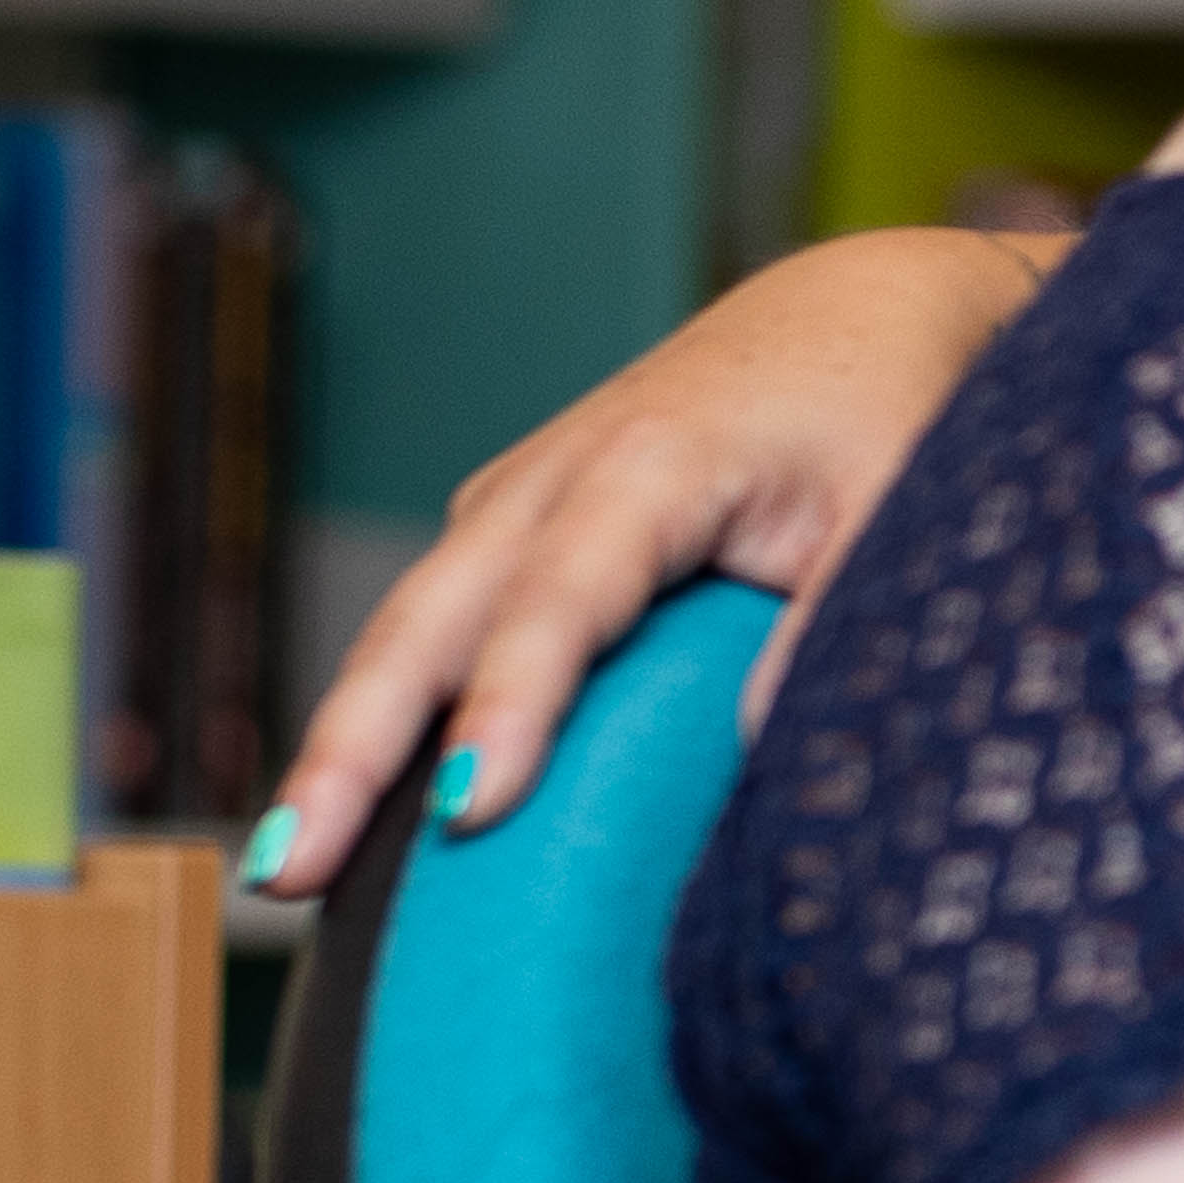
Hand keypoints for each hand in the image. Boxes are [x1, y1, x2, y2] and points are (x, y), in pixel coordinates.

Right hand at [253, 224, 1058, 887]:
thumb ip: (835, 617)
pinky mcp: (509, 527)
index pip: (563, 597)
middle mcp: (556, 475)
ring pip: (407, 628)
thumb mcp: (900, 502)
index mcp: (655, 460)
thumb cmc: (884, 409)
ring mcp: (515, 500)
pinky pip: (431, 626)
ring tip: (283, 870)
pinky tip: (350, 814)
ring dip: (341, 743)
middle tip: (290, 871)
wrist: (858, 311)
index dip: (514, 702)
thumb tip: (767, 747)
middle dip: (354, 746)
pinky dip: (381, 711)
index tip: (471, 807)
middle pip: (432, 619)